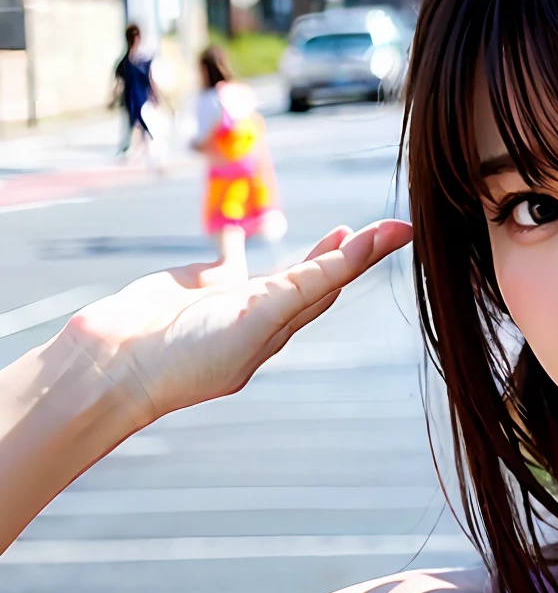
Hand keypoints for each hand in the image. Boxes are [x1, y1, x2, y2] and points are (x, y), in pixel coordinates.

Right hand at [61, 219, 412, 427]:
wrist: (119, 363)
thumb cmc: (189, 356)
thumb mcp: (256, 320)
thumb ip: (303, 287)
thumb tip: (353, 260)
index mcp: (281, 326)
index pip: (333, 283)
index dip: (366, 256)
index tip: (402, 229)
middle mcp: (263, 314)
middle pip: (319, 277)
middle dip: (353, 254)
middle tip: (386, 229)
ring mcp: (232, 300)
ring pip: (284, 271)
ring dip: (314, 254)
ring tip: (345, 233)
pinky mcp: (198, 286)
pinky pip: (227, 259)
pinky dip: (235, 242)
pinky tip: (238, 230)